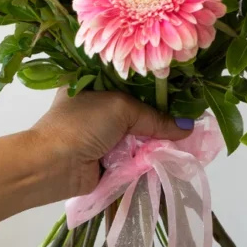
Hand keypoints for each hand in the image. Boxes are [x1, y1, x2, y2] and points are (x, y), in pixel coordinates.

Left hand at [28, 89, 192, 198]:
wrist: (53, 166)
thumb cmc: (82, 124)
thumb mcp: (121, 109)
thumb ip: (155, 118)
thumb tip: (188, 128)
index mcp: (92, 83)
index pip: (130, 81)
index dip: (155, 88)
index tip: (183, 92)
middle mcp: (96, 106)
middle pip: (137, 110)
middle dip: (161, 117)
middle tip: (192, 117)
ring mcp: (101, 134)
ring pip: (137, 135)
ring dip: (156, 141)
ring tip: (188, 139)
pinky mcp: (106, 159)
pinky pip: (133, 157)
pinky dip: (147, 159)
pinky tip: (170, 156)